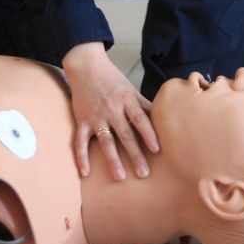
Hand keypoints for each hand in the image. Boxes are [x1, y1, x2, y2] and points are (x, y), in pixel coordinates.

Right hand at [62, 42, 159, 180]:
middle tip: (144, 173)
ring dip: (112, 160)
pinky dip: (82, 157)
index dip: (148, 134)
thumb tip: (163, 118)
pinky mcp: (82, 120)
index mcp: (126, 99)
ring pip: (105, 141)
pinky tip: (85, 173)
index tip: (156, 149)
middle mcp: (111, 108)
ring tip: (120, 177)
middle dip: (135, 154)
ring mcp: (95, 116)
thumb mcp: (130, 88)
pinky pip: (80, 142)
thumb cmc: (112, 78)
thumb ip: (144, 104)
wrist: (85, 66)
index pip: (139, 119)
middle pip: (125, 134)